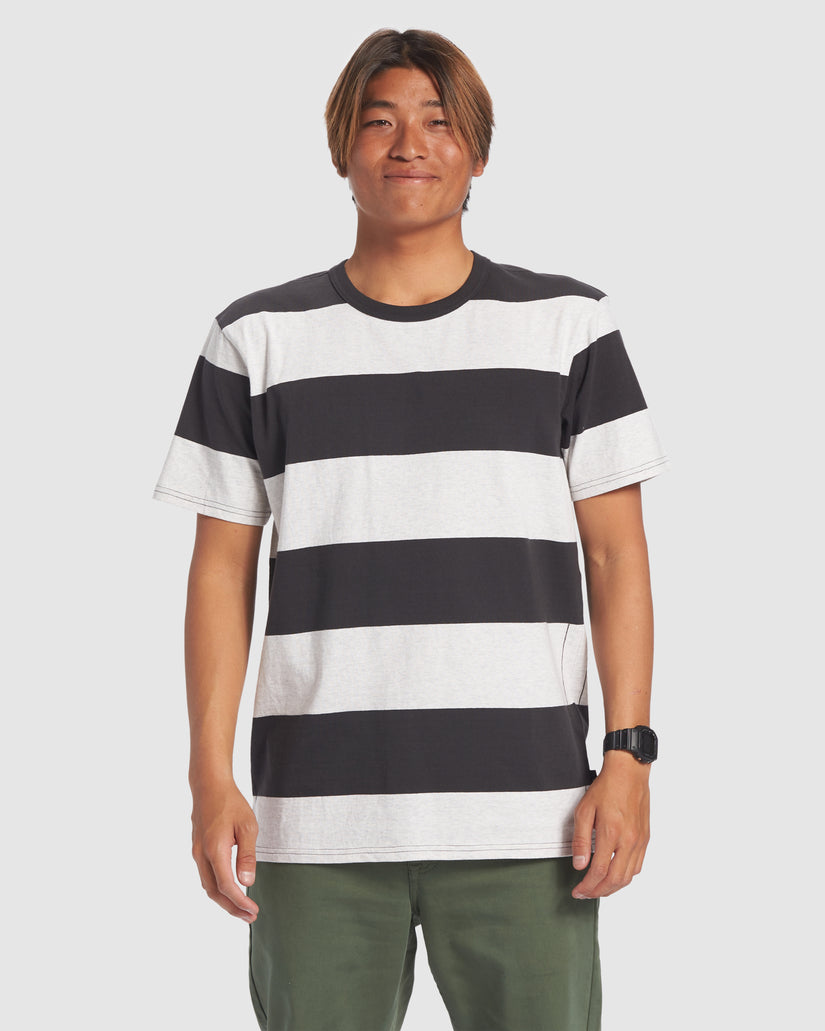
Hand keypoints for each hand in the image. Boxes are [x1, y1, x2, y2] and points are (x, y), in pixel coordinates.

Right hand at [190, 778, 259, 921]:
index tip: (253, 911)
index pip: (226, 886)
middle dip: (231, 908)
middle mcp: (201, 855)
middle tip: (250, 917)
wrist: (209, 786)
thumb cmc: (231, 803)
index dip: (239, 902)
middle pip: (213, 892)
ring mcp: (197, 853)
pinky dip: (218, 888)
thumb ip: (247, 855)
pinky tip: (230, 889)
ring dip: (224, 900)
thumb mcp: (247, 826)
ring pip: (207, 885)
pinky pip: (206, 876)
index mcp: (214, 850)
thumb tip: (247, 882)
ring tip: (242, 909)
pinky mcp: (198, 849)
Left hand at [570, 750, 650, 898]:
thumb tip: (579, 865)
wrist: (629, 773)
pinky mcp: (645, 839)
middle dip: (598, 892)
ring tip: (598, 889)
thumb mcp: (584, 810)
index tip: (577, 891)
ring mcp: (640, 841)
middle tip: (584, 894)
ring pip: (629, 877)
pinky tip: (614, 876)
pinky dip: (625, 877)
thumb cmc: (605, 788)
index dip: (587, 886)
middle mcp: (629, 840)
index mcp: (611, 833)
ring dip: (612, 888)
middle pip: (615, 880)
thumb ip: (581, 840)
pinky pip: (637, 866)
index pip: (599, 871)